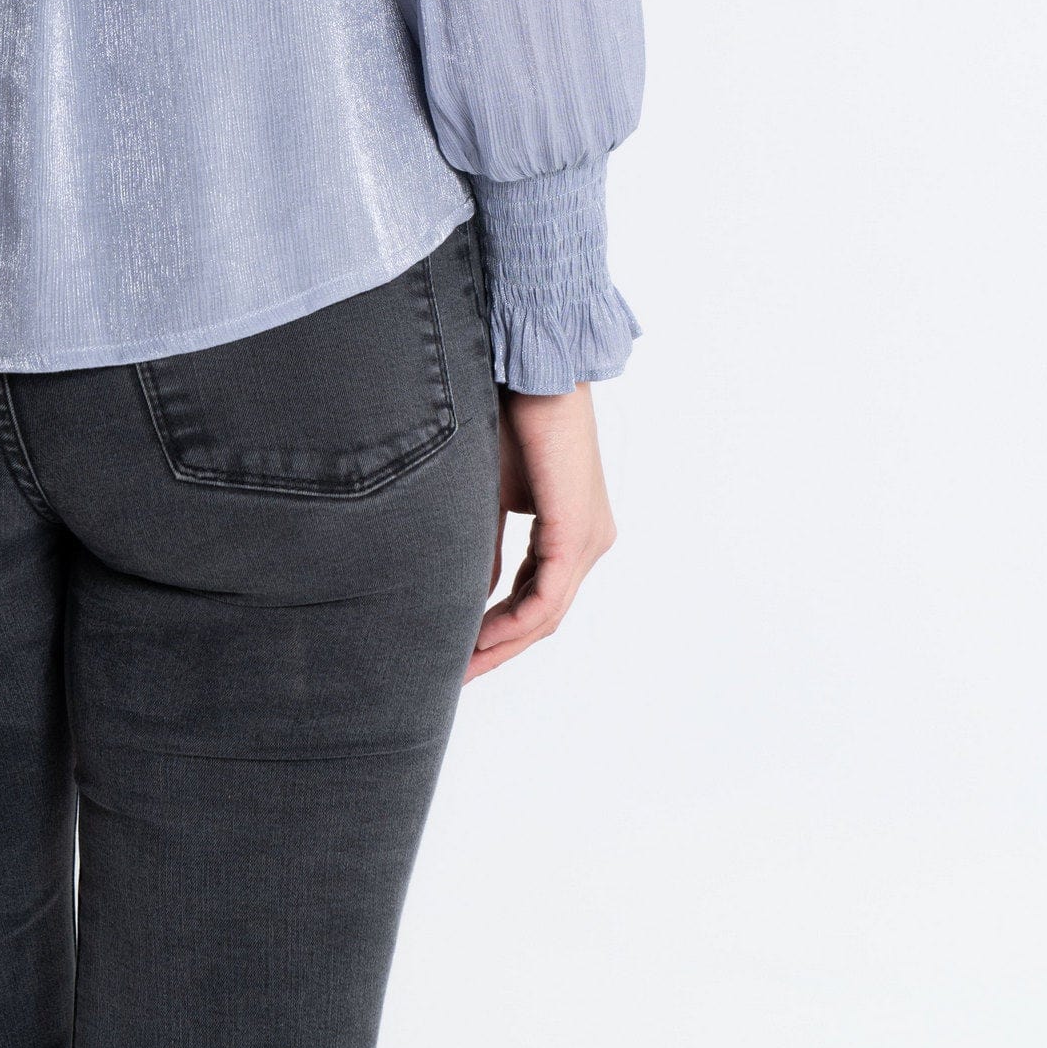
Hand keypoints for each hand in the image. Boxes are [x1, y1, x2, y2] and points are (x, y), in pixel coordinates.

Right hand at [465, 381, 615, 681]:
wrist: (533, 371)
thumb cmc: (510, 416)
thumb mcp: (488, 495)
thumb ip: (484, 546)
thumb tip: (469, 595)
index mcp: (571, 529)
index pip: (536, 596)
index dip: (498, 630)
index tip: (458, 651)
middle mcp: (590, 540)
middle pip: (545, 616)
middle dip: (498, 648)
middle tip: (456, 676)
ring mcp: (589, 540)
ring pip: (547, 614)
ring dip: (503, 643)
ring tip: (460, 666)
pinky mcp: (577, 533)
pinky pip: (547, 598)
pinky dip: (513, 622)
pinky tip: (480, 637)